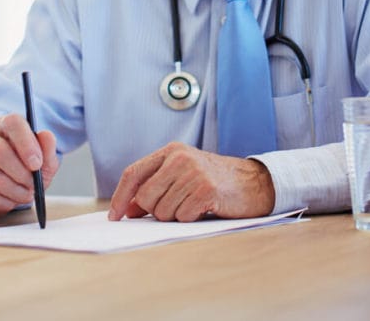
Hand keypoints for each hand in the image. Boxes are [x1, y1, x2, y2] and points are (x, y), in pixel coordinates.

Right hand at [0, 113, 58, 218]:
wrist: (4, 184)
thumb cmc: (24, 164)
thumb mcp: (42, 157)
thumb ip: (47, 147)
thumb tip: (46, 136)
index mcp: (5, 124)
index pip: (13, 124)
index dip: (26, 144)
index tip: (37, 164)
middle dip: (19, 173)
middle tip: (33, 185)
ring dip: (13, 190)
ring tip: (26, 194)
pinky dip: (1, 201)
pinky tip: (11, 200)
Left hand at [108, 142, 274, 221]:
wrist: (254, 182)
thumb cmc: (214, 181)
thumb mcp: (182, 174)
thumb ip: (155, 186)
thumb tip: (127, 209)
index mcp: (171, 151)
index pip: (133, 173)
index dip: (120, 197)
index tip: (115, 216)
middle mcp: (180, 158)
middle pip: (145, 197)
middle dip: (155, 210)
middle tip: (177, 206)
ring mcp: (194, 173)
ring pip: (162, 211)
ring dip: (175, 215)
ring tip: (193, 204)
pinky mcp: (206, 190)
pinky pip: (182, 217)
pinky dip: (190, 218)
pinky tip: (204, 208)